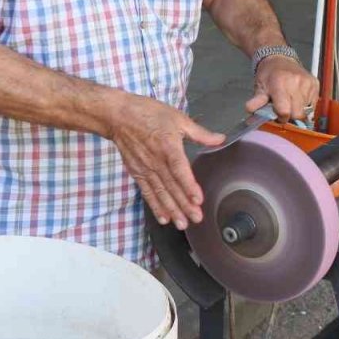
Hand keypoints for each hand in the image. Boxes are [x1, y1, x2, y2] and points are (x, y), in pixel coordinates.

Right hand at [106, 94, 223, 229]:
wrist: (119, 116)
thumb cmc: (149, 114)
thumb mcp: (177, 118)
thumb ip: (199, 133)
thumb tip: (220, 139)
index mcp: (168, 146)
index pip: (180, 170)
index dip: (188, 185)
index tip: (198, 199)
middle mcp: (156, 161)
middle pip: (171, 186)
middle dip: (184, 204)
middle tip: (196, 218)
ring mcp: (145, 169)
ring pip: (160, 193)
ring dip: (172, 210)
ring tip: (182, 224)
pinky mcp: (137, 173)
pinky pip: (147, 192)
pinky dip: (155, 206)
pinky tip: (164, 218)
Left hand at [246, 56, 319, 121]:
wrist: (280, 59)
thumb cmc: (269, 74)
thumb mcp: (259, 86)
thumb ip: (256, 100)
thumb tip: (250, 109)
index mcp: (280, 83)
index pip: (285, 111)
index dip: (281, 118)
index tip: (278, 115)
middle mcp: (296, 82)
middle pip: (298, 113)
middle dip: (291, 116)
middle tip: (284, 110)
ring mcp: (308, 83)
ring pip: (307, 110)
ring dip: (299, 110)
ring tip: (290, 102)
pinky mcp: (315, 84)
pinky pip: (313, 104)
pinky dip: (306, 105)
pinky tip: (298, 99)